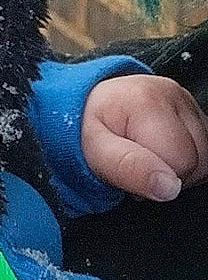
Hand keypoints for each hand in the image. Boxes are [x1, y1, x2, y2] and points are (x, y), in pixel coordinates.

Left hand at [81, 73, 207, 200]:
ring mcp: (185, 100)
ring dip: (179, 167)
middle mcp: (172, 93)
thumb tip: (169, 186)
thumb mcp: (95, 151)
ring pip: (206, 157)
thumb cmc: (87, 127)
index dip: (155, 177)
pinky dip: (187, 157)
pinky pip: (205, 149)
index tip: (129, 165)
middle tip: (136, 160)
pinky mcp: (192, 109)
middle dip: (169, 172)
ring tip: (147, 155)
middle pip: (199, 159)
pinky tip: (161, 150)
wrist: (84, 105)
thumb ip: (129, 168)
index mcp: (147, 100)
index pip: (180, 162)